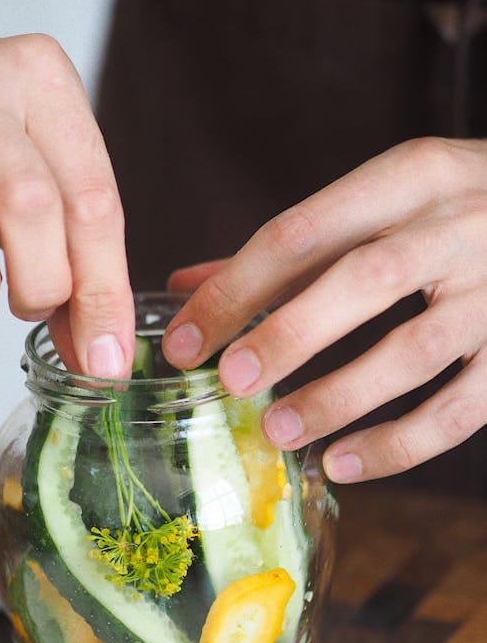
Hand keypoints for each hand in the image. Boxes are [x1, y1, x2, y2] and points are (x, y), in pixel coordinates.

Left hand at [163, 137, 486, 482]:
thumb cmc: (456, 210)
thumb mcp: (382, 202)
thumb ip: (290, 248)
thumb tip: (189, 288)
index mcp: (411, 178)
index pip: (304, 231)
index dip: (235, 289)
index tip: (184, 340)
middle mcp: (460, 225)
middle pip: (365, 280)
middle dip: (288, 333)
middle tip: (231, 380)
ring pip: (416, 351)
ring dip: (339, 395)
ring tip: (279, 431)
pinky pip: (461, 410)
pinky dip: (399, 444)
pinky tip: (342, 464)